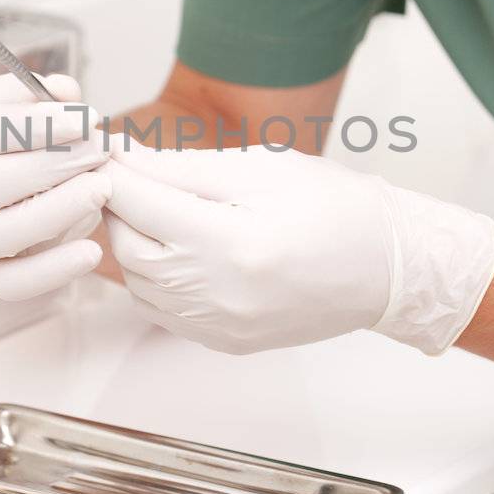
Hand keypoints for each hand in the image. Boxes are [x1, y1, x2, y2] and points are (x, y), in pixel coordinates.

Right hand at [0, 72, 110, 301]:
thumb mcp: (7, 100)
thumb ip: (37, 93)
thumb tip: (67, 93)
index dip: (31, 126)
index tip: (84, 119)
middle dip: (52, 167)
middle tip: (101, 150)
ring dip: (54, 213)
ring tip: (101, 189)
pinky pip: (6, 283)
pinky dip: (49, 272)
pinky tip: (93, 252)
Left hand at [103, 137, 493, 355]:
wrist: (389, 267)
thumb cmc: (335, 207)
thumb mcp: (261, 167)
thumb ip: (184, 167)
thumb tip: (125, 158)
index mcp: (231, 243)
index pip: (139, 204)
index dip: (114, 173)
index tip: (104, 152)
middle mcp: (219, 295)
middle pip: (128, 248)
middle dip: (119, 208)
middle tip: (129, 177)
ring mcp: (220, 326)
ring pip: (137, 283)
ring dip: (133, 243)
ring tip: (154, 209)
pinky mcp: (223, 342)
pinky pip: (161, 311)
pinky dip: (153, 278)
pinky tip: (175, 250)